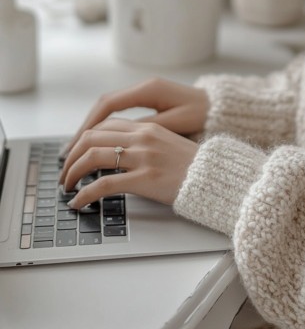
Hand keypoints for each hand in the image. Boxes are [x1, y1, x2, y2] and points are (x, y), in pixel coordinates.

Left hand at [59, 118, 196, 207]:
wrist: (215, 177)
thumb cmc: (194, 166)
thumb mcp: (168, 144)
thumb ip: (144, 143)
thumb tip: (118, 153)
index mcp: (147, 127)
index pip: (104, 125)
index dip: (83, 140)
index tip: (76, 154)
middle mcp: (142, 138)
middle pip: (91, 138)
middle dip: (72, 156)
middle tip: (65, 172)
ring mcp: (143, 157)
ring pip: (92, 157)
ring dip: (73, 173)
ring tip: (67, 186)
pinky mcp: (145, 179)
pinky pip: (104, 184)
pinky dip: (85, 193)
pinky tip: (79, 202)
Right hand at [60, 77, 208, 159]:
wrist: (224, 109)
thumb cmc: (206, 116)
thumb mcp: (176, 124)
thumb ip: (148, 130)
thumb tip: (121, 141)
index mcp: (149, 91)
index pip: (109, 105)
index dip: (90, 124)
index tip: (77, 143)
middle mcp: (144, 89)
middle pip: (104, 107)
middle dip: (85, 130)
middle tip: (70, 152)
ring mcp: (146, 95)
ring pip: (110, 112)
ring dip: (93, 131)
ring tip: (78, 152)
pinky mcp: (151, 104)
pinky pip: (121, 116)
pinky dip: (107, 130)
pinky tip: (100, 146)